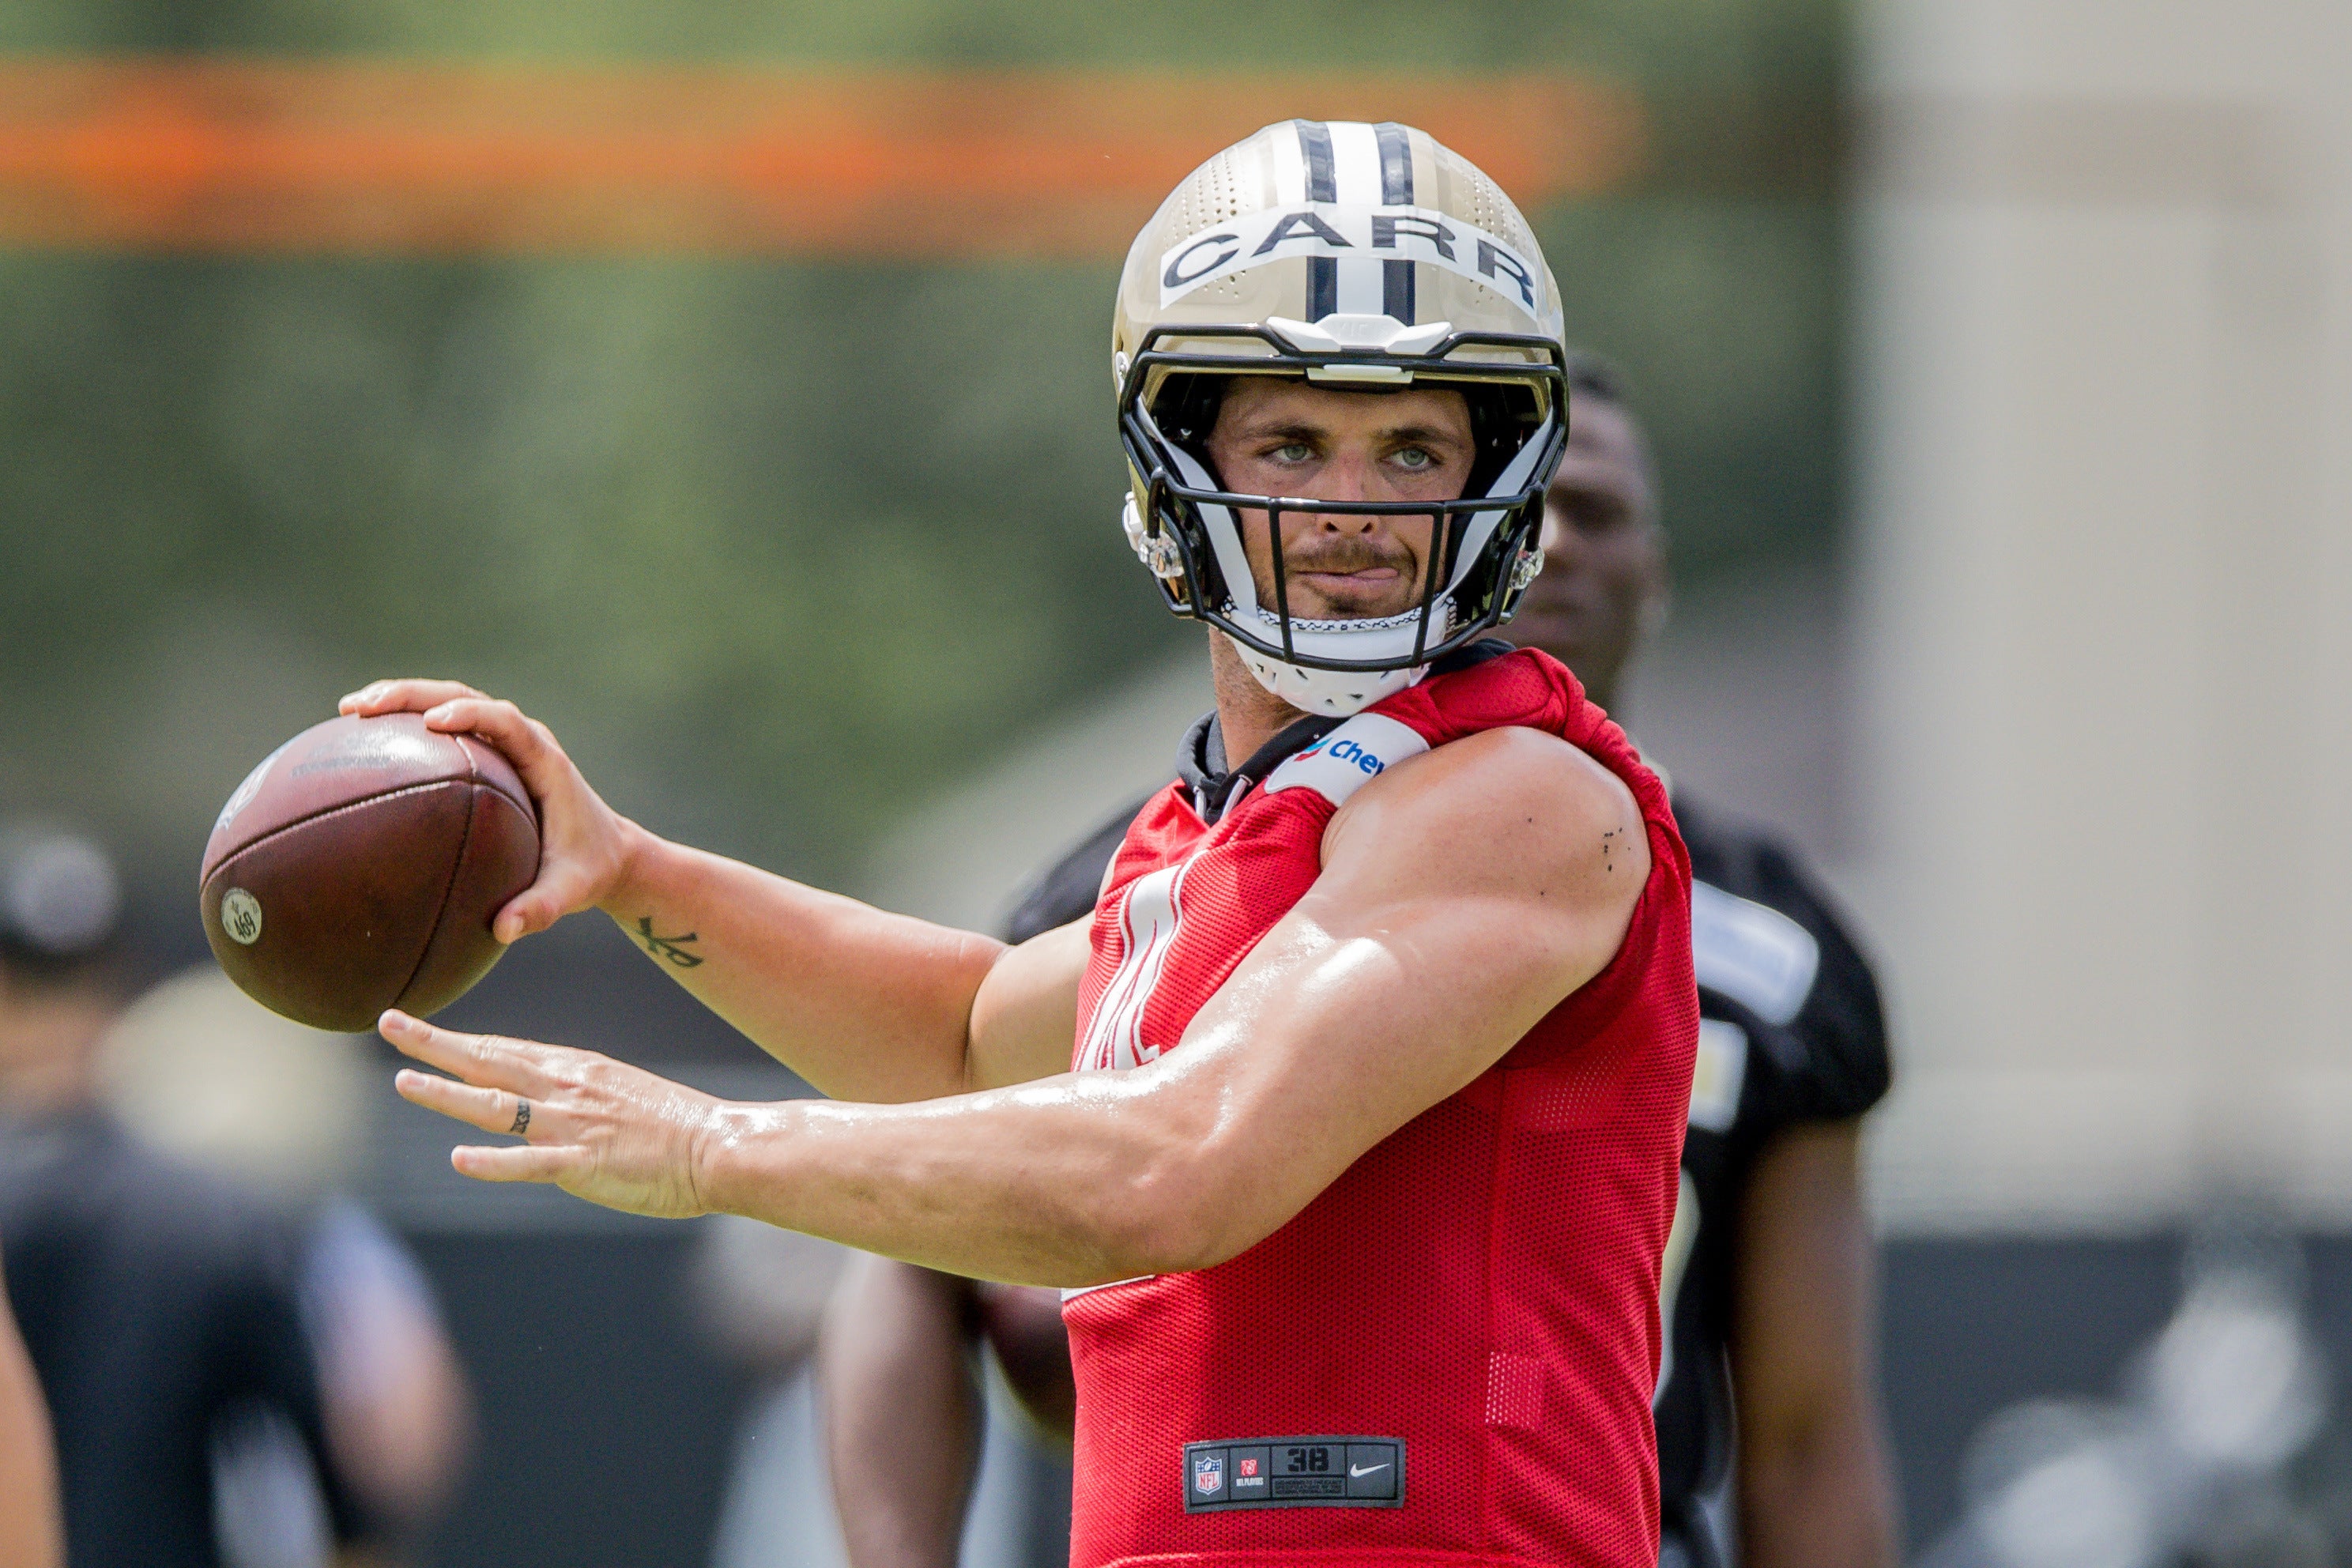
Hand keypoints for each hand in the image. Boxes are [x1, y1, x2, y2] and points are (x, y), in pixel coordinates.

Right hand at [339, 679, 637, 941]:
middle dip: (412, 695)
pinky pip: (445, 730)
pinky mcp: (490, 752)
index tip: (432, 722)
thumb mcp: (571, 891)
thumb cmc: (589, 869)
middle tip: (359, 707)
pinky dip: (406, 727)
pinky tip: (363, 741)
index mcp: (544, 761)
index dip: (471, 713)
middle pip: (465, 697)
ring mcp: (505, 742)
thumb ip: (541, 909)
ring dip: (402, 700)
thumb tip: (504, 930)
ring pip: (449, 702)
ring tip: (348, 711)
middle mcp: (523, 741)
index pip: (506, 721)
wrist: (609, 854)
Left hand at [382, 1010, 724, 1219]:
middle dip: (435, 1045)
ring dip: (447, 1094)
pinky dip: (493, 1160)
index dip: (455, 1039)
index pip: (504, 1050)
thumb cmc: (674, 1127)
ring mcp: (573, 1125)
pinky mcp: (585, 1163)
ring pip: (497, 1106)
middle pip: (489, 1063)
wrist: (718, 1146)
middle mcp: (567, 1089)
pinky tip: (458, 1157)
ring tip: (405, 1083)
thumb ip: (575, 1096)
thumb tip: (541, 1103)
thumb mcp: (619, 1094)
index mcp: (576, 1071)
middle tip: (389, 1025)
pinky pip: (530, 1162)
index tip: (415, 1027)